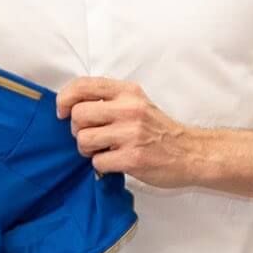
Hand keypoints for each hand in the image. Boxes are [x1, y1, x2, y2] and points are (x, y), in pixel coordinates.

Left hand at [56, 77, 204, 187]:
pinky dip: (101, 166)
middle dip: (77, 130)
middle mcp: (129, 109)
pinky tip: (115, 162)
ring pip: (84, 139)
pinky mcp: (133, 158)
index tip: (62, 112)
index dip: (64, 99)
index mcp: (128, 92)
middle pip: (78, 115)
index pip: (82, 85)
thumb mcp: (137, 103)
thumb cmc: (158, 130)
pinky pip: (97, 162)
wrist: (191, 153)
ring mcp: (131, 134)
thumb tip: (70, 107)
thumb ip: (108, 100)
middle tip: (91, 137)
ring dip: (87, 150)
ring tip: (103, 150)